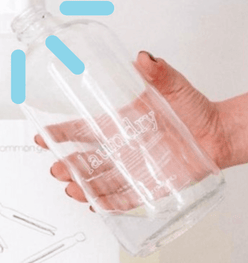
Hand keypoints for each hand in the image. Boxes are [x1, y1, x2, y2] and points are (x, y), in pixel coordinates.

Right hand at [34, 51, 235, 205]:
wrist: (218, 132)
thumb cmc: (194, 109)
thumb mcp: (173, 87)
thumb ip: (158, 73)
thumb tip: (144, 58)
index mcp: (121, 122)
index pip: (84, 128)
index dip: (61, 132)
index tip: (44, 135)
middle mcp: (123, 146)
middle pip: (88, 158)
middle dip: (69, 164)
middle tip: (56, 167)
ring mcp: (135, 166)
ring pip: (102, 180)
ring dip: (85, 185)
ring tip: (72, 189)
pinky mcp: (151, 184)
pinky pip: (127, 198)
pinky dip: (110, 204)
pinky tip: (95, 205)